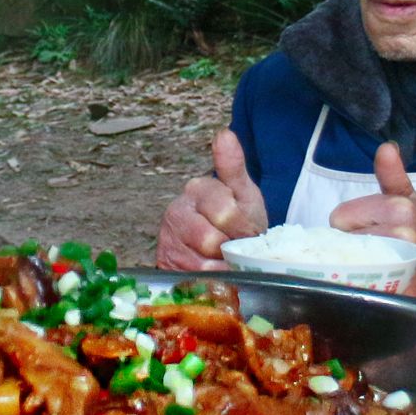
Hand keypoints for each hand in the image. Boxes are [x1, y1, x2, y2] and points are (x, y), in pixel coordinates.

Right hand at [157, 129, 267, 271]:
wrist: (223, 247)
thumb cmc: (237, 219)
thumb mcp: (243, 193)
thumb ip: (233, 166)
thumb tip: (224, 133)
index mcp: (197, 189)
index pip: (224, 212)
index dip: (243, 229)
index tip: (250, 232)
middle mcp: (176, 212)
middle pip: (210, 240)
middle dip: (230, 249)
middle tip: (237, 247)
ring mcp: (168, 239)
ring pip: (200, 264)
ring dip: (221, 267)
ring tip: (226, 259)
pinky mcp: (165, 264)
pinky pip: (190, 279)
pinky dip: (208, 281)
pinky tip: (214, 272)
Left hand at [329, 142, 415, 302]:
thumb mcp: (410, 203)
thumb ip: (393, 176)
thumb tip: (386, 148)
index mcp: (399, 207)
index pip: (340, 216)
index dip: (352, 226)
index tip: (372, 231)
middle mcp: (400, 232)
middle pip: (340, 238)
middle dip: (352, 245)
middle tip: (376, 251)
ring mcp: (398, 262)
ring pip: (345, 258)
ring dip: (354, 265)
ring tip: (377, 266)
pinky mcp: (393, 290)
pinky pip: (354, 284)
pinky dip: (356, 285)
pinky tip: (375, 283)